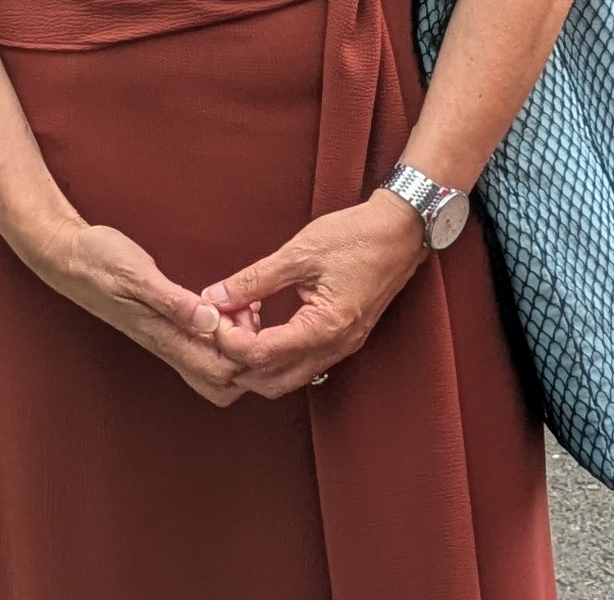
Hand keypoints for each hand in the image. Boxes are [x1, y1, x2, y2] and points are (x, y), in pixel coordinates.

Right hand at [29, 219, 248, 406]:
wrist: (68, 257)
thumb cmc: (99, 261)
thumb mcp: (137, 273)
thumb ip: (174, 300)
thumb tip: (210, 321)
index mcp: (163, 336)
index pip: (218, 370)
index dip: (245, 352)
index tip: (250, 315)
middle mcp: (167, 346)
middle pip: (222, 383)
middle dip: (248, 359)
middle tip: (252, 317)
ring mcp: (166, 340)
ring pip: (213, 372)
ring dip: (237, 350)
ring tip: (243, 311)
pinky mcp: (164, 329)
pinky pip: (201, 350)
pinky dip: (223, 338)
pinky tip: (229, 310)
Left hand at [201, 194, 428, 397]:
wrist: (402, 232)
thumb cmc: (356, 236)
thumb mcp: (299, 252)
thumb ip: (255, 279)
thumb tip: (215, 296)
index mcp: (324, 327)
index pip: (261, 355)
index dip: (228, 339)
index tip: (212, 314)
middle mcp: (334, 348)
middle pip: (270, 382)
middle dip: (237, 361)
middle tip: (219, 324)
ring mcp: (340, 348)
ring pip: (285, 379)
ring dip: (255, 361)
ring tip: (240, 319)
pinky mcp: (341, 341)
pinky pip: (300, 364)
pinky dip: (274, 353)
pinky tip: (261, 321)